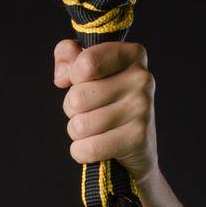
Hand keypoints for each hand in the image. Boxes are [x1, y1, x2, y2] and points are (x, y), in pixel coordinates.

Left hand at [52, 39, 158, 185]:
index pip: (86, 62)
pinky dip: (81, 151)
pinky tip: (95, 146)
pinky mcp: (138, 138)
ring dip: (77, 132)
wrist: (136, 145)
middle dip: (72, 109)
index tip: (84, 81)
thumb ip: (68, 55)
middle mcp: (142, 78)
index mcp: (132, 55)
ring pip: (80, 125)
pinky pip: (89, 148)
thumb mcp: (88, 70)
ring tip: (95, 129)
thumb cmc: (106, 101)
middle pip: (77, 97)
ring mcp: (142, 108)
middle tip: (90, 110)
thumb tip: (62, 76)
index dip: (74, 77)